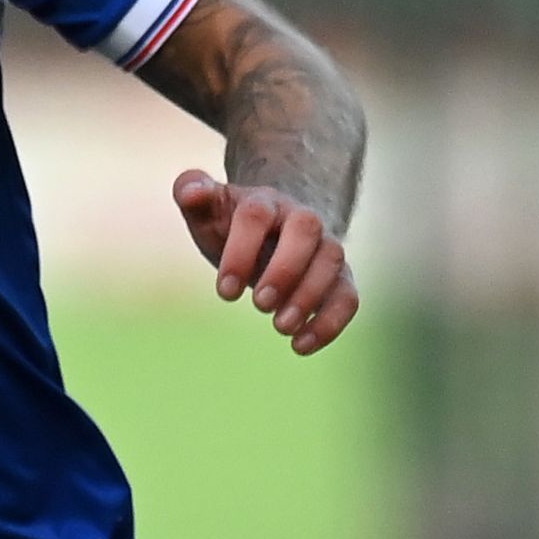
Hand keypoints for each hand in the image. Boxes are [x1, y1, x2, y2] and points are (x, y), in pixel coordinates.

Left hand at [173, 170, 358, 354]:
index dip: (240, 251)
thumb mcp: (208, 212)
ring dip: (309, 297)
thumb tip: (190, 192)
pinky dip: (330, 323)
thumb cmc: (233, 227)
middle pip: (306, 229)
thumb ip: (191, 193)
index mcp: (265, 202)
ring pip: (332, 260)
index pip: (256, 214)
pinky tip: (300, 346)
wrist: (272, 235)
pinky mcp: (340, 279)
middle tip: (260, 304)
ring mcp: (325, 247)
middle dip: (285, 269)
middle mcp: (301, 219)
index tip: (225, 292)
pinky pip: (348, 296)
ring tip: (281, 327)